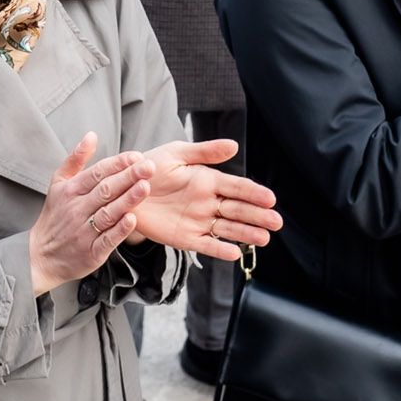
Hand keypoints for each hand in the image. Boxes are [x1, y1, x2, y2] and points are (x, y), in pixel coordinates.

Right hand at [27, 135, 155, 295]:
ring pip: (108, 213)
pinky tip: (132, 219)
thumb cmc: (54, 216)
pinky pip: (106, 240)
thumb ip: (76, 159)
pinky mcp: (90, 252)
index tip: (136, 156)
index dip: (117, 164)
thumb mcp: (58, 184)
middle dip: (128, 177)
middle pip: (105, 190)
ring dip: (127, 200)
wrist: (39, 256)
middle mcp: (76, 209)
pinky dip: (119, 230)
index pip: (97, 173)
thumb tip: (92, 135)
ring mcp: (83, 232)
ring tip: (145, 187)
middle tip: (149, 167)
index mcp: (70, 190)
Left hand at [126, 139, 278, 257]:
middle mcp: (208, 202)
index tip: (270, 199)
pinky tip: (235, 254)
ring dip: (246, 234)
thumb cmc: (150, 168)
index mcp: (208, 180)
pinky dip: (219, 250)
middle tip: (277, 222)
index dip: (254, 193)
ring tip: (264, 239)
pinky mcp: (185, 238)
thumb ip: (204, 152)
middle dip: (258, 216)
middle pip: (238, 210)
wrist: (124, 190)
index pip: (237, 187)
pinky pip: (205, 245)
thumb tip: (234, 145)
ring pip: (227, 228)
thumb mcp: (176, 154)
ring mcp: (198, 221)